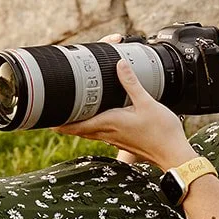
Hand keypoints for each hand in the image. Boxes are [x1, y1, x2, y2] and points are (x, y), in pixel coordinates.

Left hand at [53, 39, 196, 170]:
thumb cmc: (162, 132)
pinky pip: (99, 132)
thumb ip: (131, 83)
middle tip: (51, 111)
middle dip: (63, 120)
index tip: (45, 116)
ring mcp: (113, 138)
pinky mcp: (121, 140)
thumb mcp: (147, 102)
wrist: (173, 153)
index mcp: (108, 123)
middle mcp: (107, 133)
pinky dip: (91, 124)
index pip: (75, 125)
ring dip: (76, 122)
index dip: (58, 121)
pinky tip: (96, 116)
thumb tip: (119, 64)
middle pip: (76, 129)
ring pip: (87, 131)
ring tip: (68, 111)